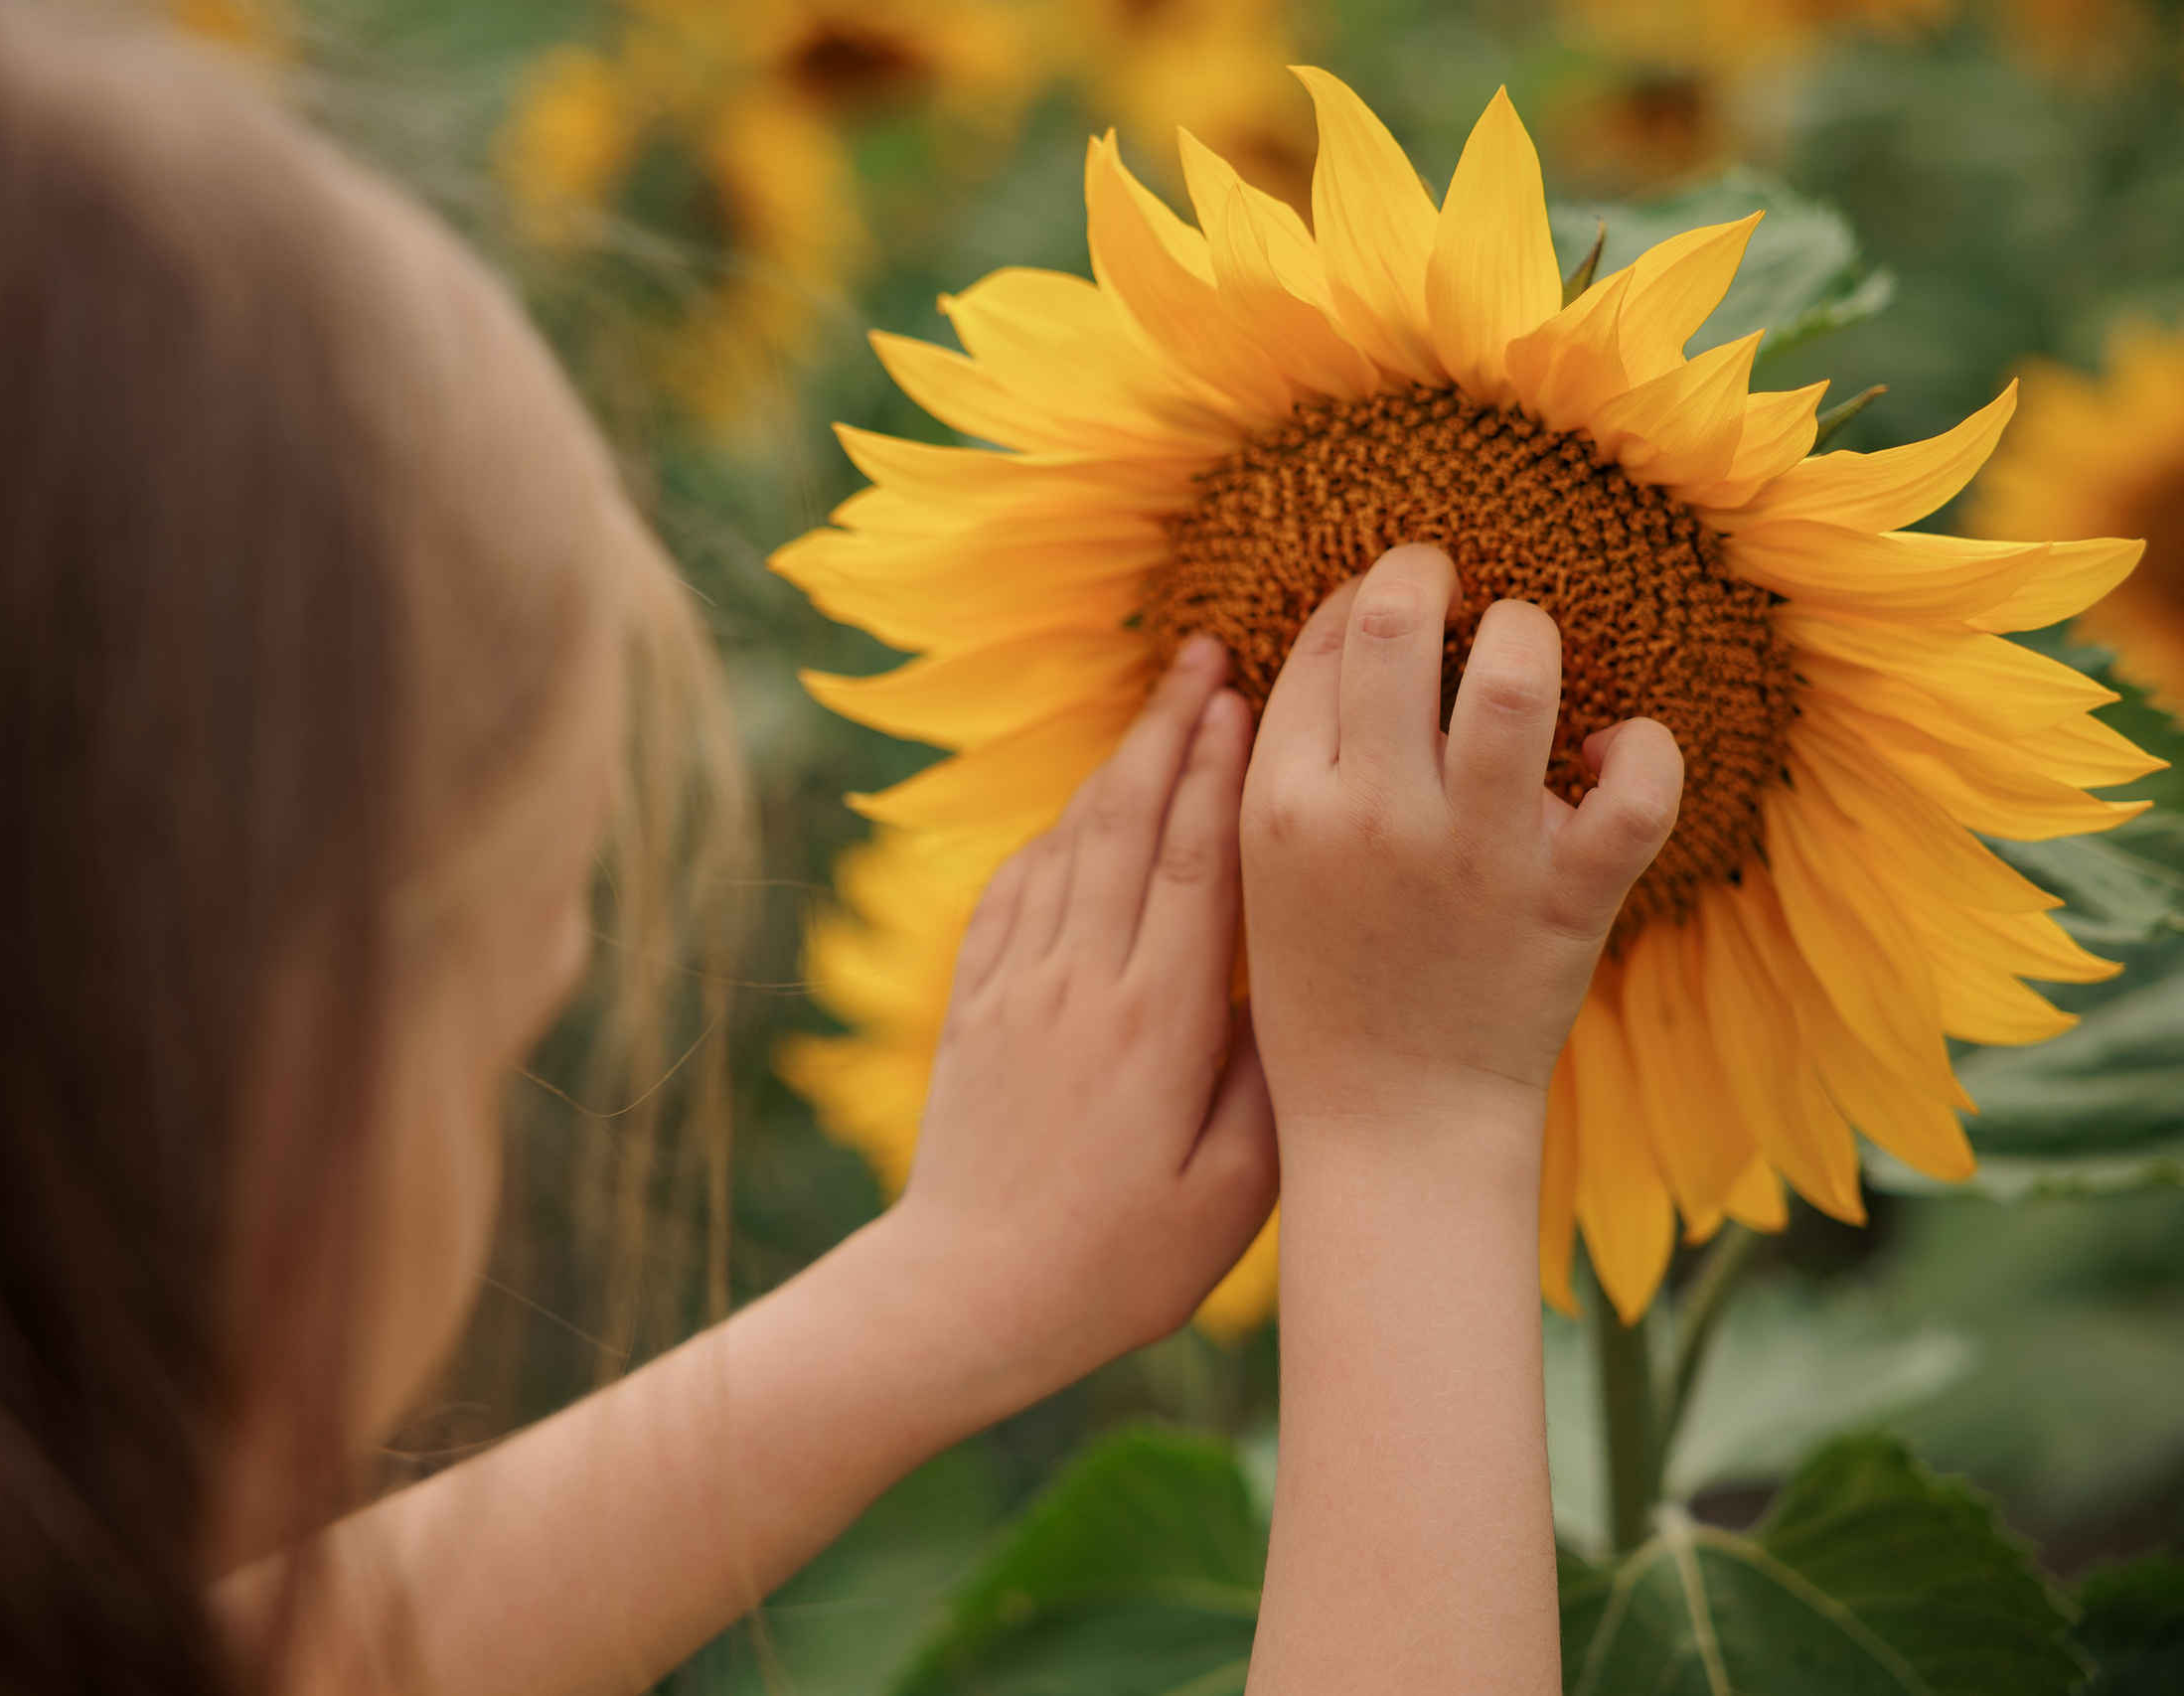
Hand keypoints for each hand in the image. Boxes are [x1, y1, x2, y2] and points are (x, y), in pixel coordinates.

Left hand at [878, 636, 1278, 1400]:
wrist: (965, 1295)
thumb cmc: (1119, 1266)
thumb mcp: (1231, 1198)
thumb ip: (1271, 1085)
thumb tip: (1298, 988)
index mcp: (1157, 1028)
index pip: (1196, 868)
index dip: (1224, 775)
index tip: (1252, 696)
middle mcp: (1080, 987)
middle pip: (1128, 827)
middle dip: (1171, 732)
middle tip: (1209, 654)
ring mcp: (1016, 989)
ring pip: (1070, 846)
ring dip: (1116, 767)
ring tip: (1161, 704)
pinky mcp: (973, 1006)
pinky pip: (1012, 891)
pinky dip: (1052, 835)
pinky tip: (1079, 811)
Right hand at [1240, 543, 1683, 1136]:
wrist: (1392, 1123)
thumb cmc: (1325, 989)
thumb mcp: (1262, 873)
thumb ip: (1287, 765)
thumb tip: (1336, 640)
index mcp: (1282, 805)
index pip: (1324, 640)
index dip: (1362, 599)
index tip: (1386, 616)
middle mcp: (1372, 815)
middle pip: (1396, 620)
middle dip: (1429, 573)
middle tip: (1451, 586)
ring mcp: (1474, 855)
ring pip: (1516, 675)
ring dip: (1528, 634)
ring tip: (1525, 651)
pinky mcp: (1568, 898)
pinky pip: (1639, 786)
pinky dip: (1644, 751)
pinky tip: (1614, 755)